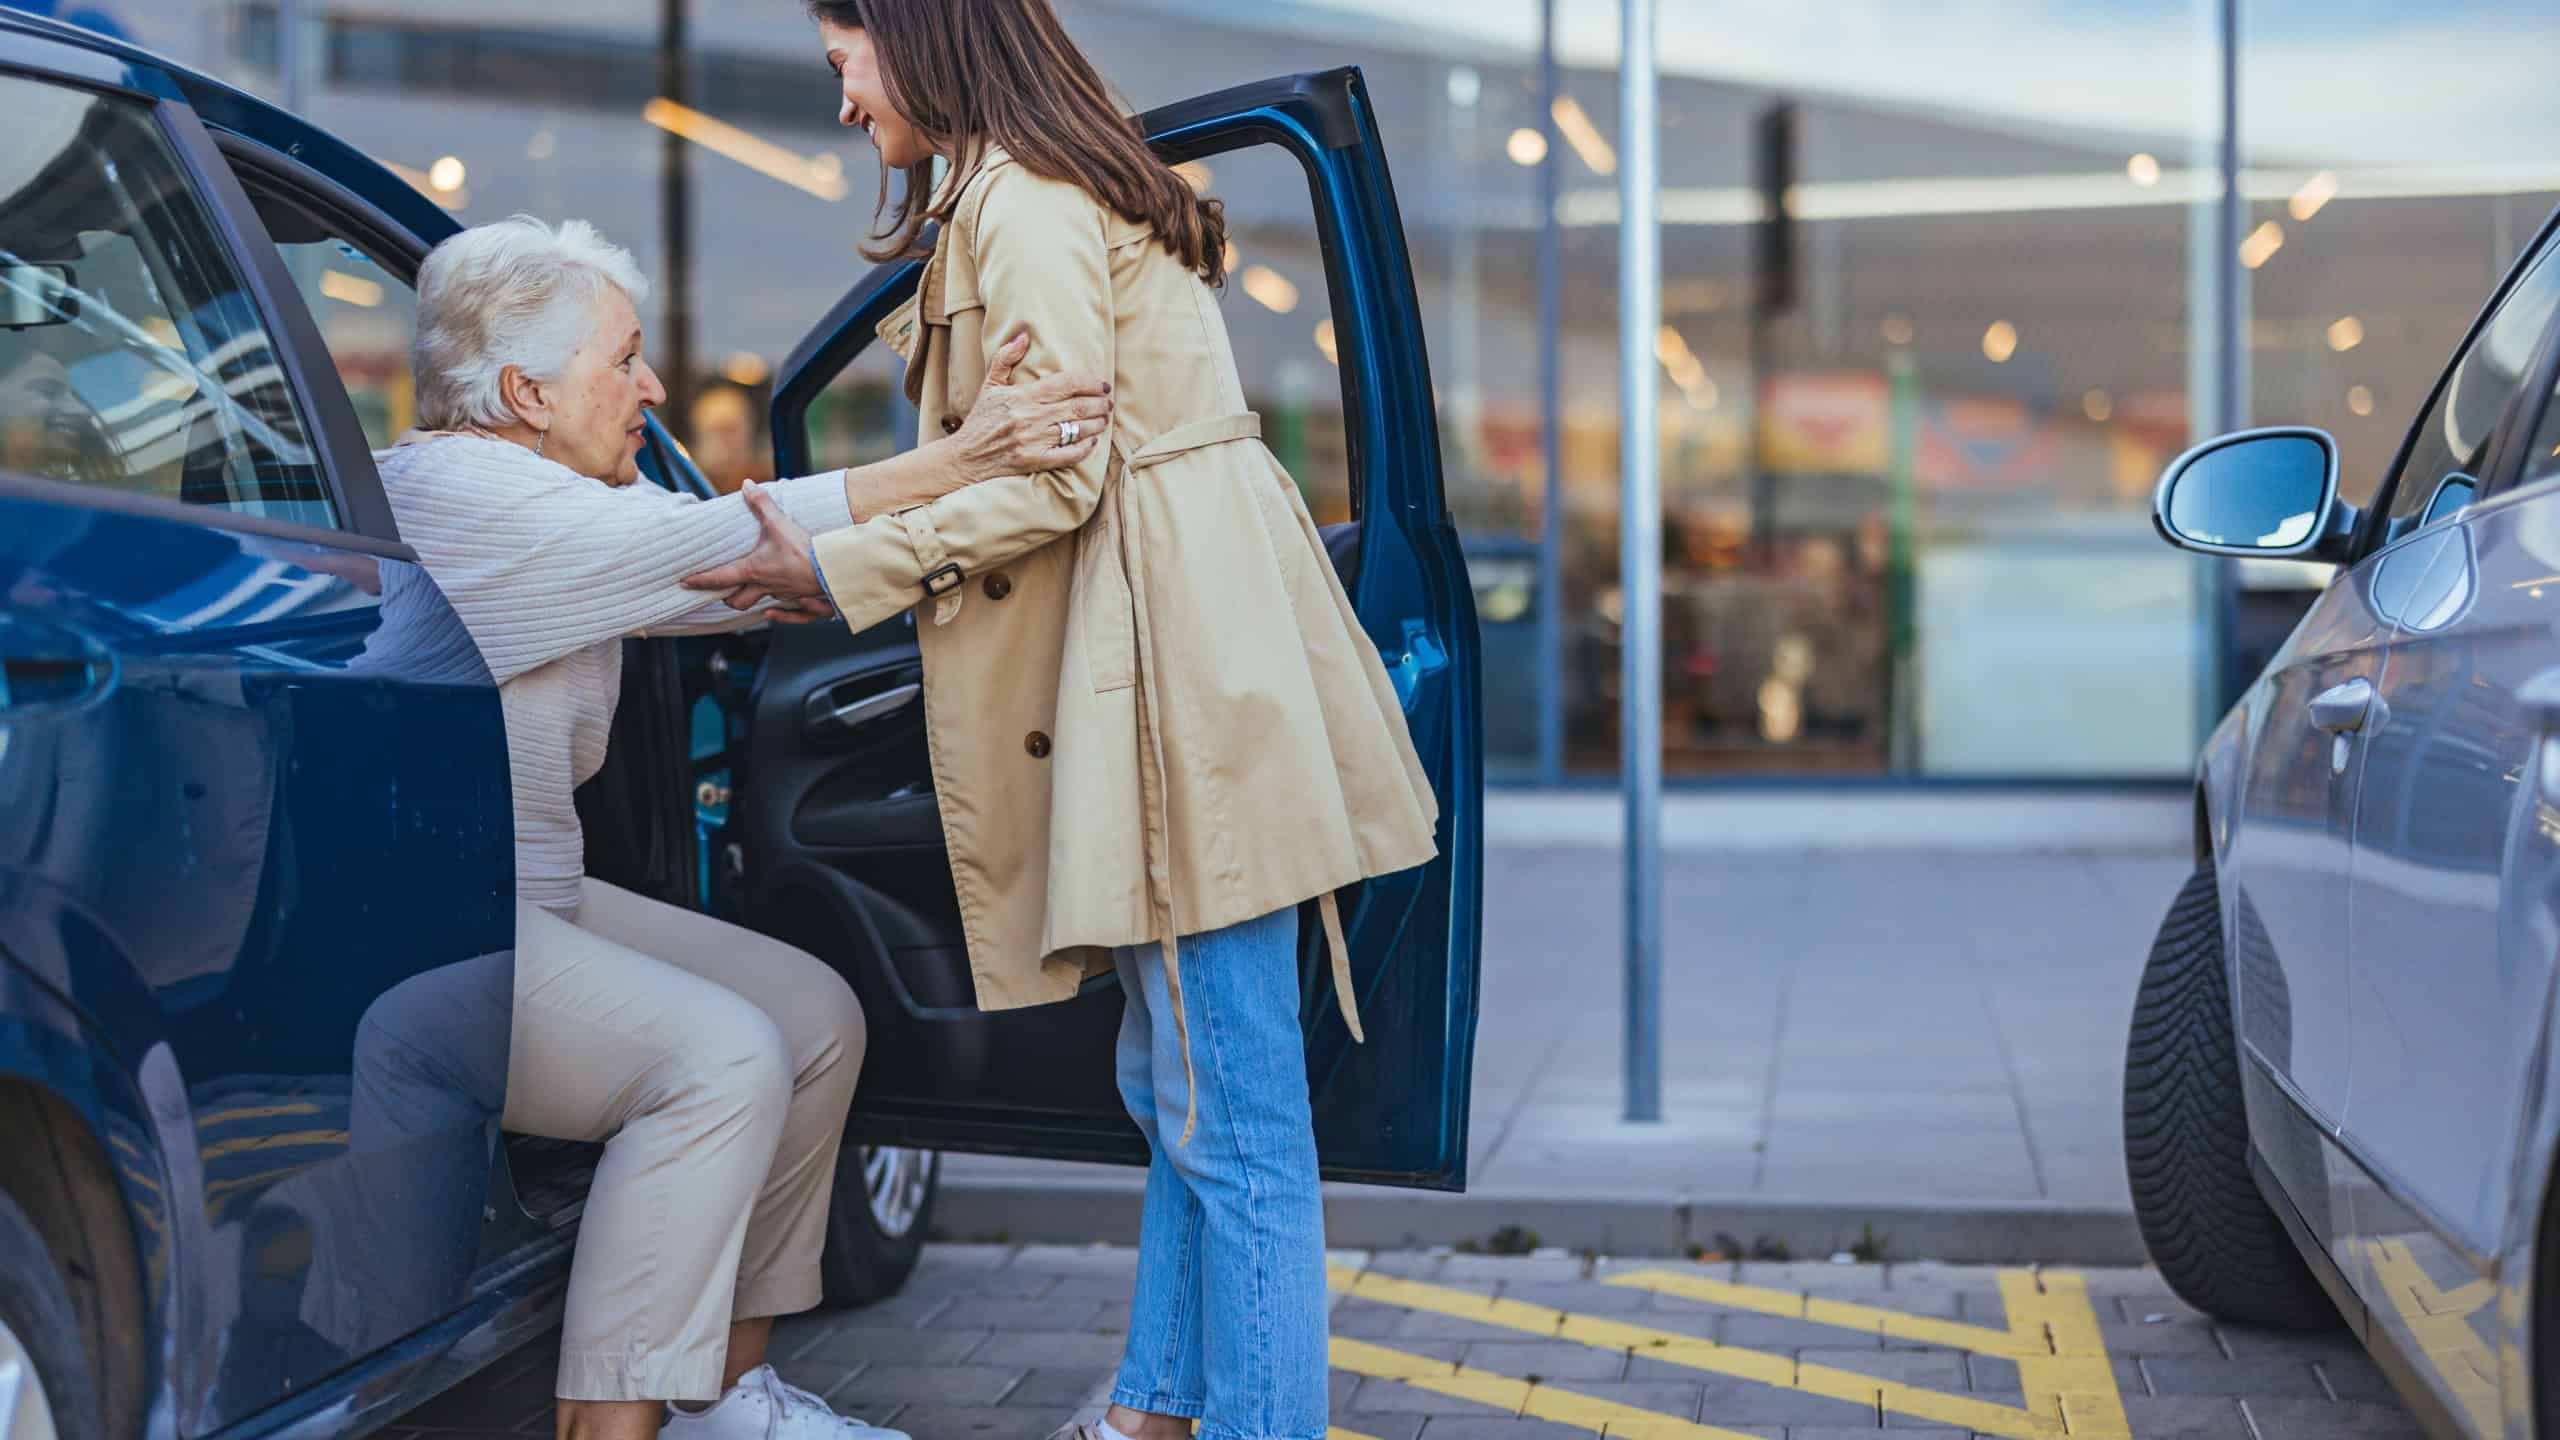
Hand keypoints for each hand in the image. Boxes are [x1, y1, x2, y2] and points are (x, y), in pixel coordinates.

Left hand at [683, 480, 822, 611]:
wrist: (832, 568)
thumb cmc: (804, 550)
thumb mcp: (779, 523)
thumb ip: (761, 504)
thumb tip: (746, 484)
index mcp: (754, 570)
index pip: (720, 578)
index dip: (701, 581)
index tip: (686, 582)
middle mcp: (765, 586)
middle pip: (737, 600)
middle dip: (726, 596)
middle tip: (719, 590)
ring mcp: (782, 596)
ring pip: (758, 605)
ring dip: (748, 601)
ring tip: (744, 594)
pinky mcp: (800, 600)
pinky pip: (787, 616)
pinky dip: (778, 616)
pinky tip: (771, 613)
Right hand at [948, 331, 1112, 481]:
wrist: (965, 457)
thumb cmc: (981, 420)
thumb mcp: (990, 385)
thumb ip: (1006, 358)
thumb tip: (1024, 335)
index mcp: (1023, 396)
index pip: (1067, 383)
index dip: (1090, 382)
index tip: (1102, 384)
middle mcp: (1031, 417)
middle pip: (1078, 406)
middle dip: (1100, 403)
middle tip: (1109, 402)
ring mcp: (1034, 440)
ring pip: (1078, 429)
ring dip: (1098, 423)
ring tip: (1104, 419)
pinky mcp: (1035, 461)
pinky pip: (1069, 455)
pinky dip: (1085, 448)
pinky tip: (1093, 441)